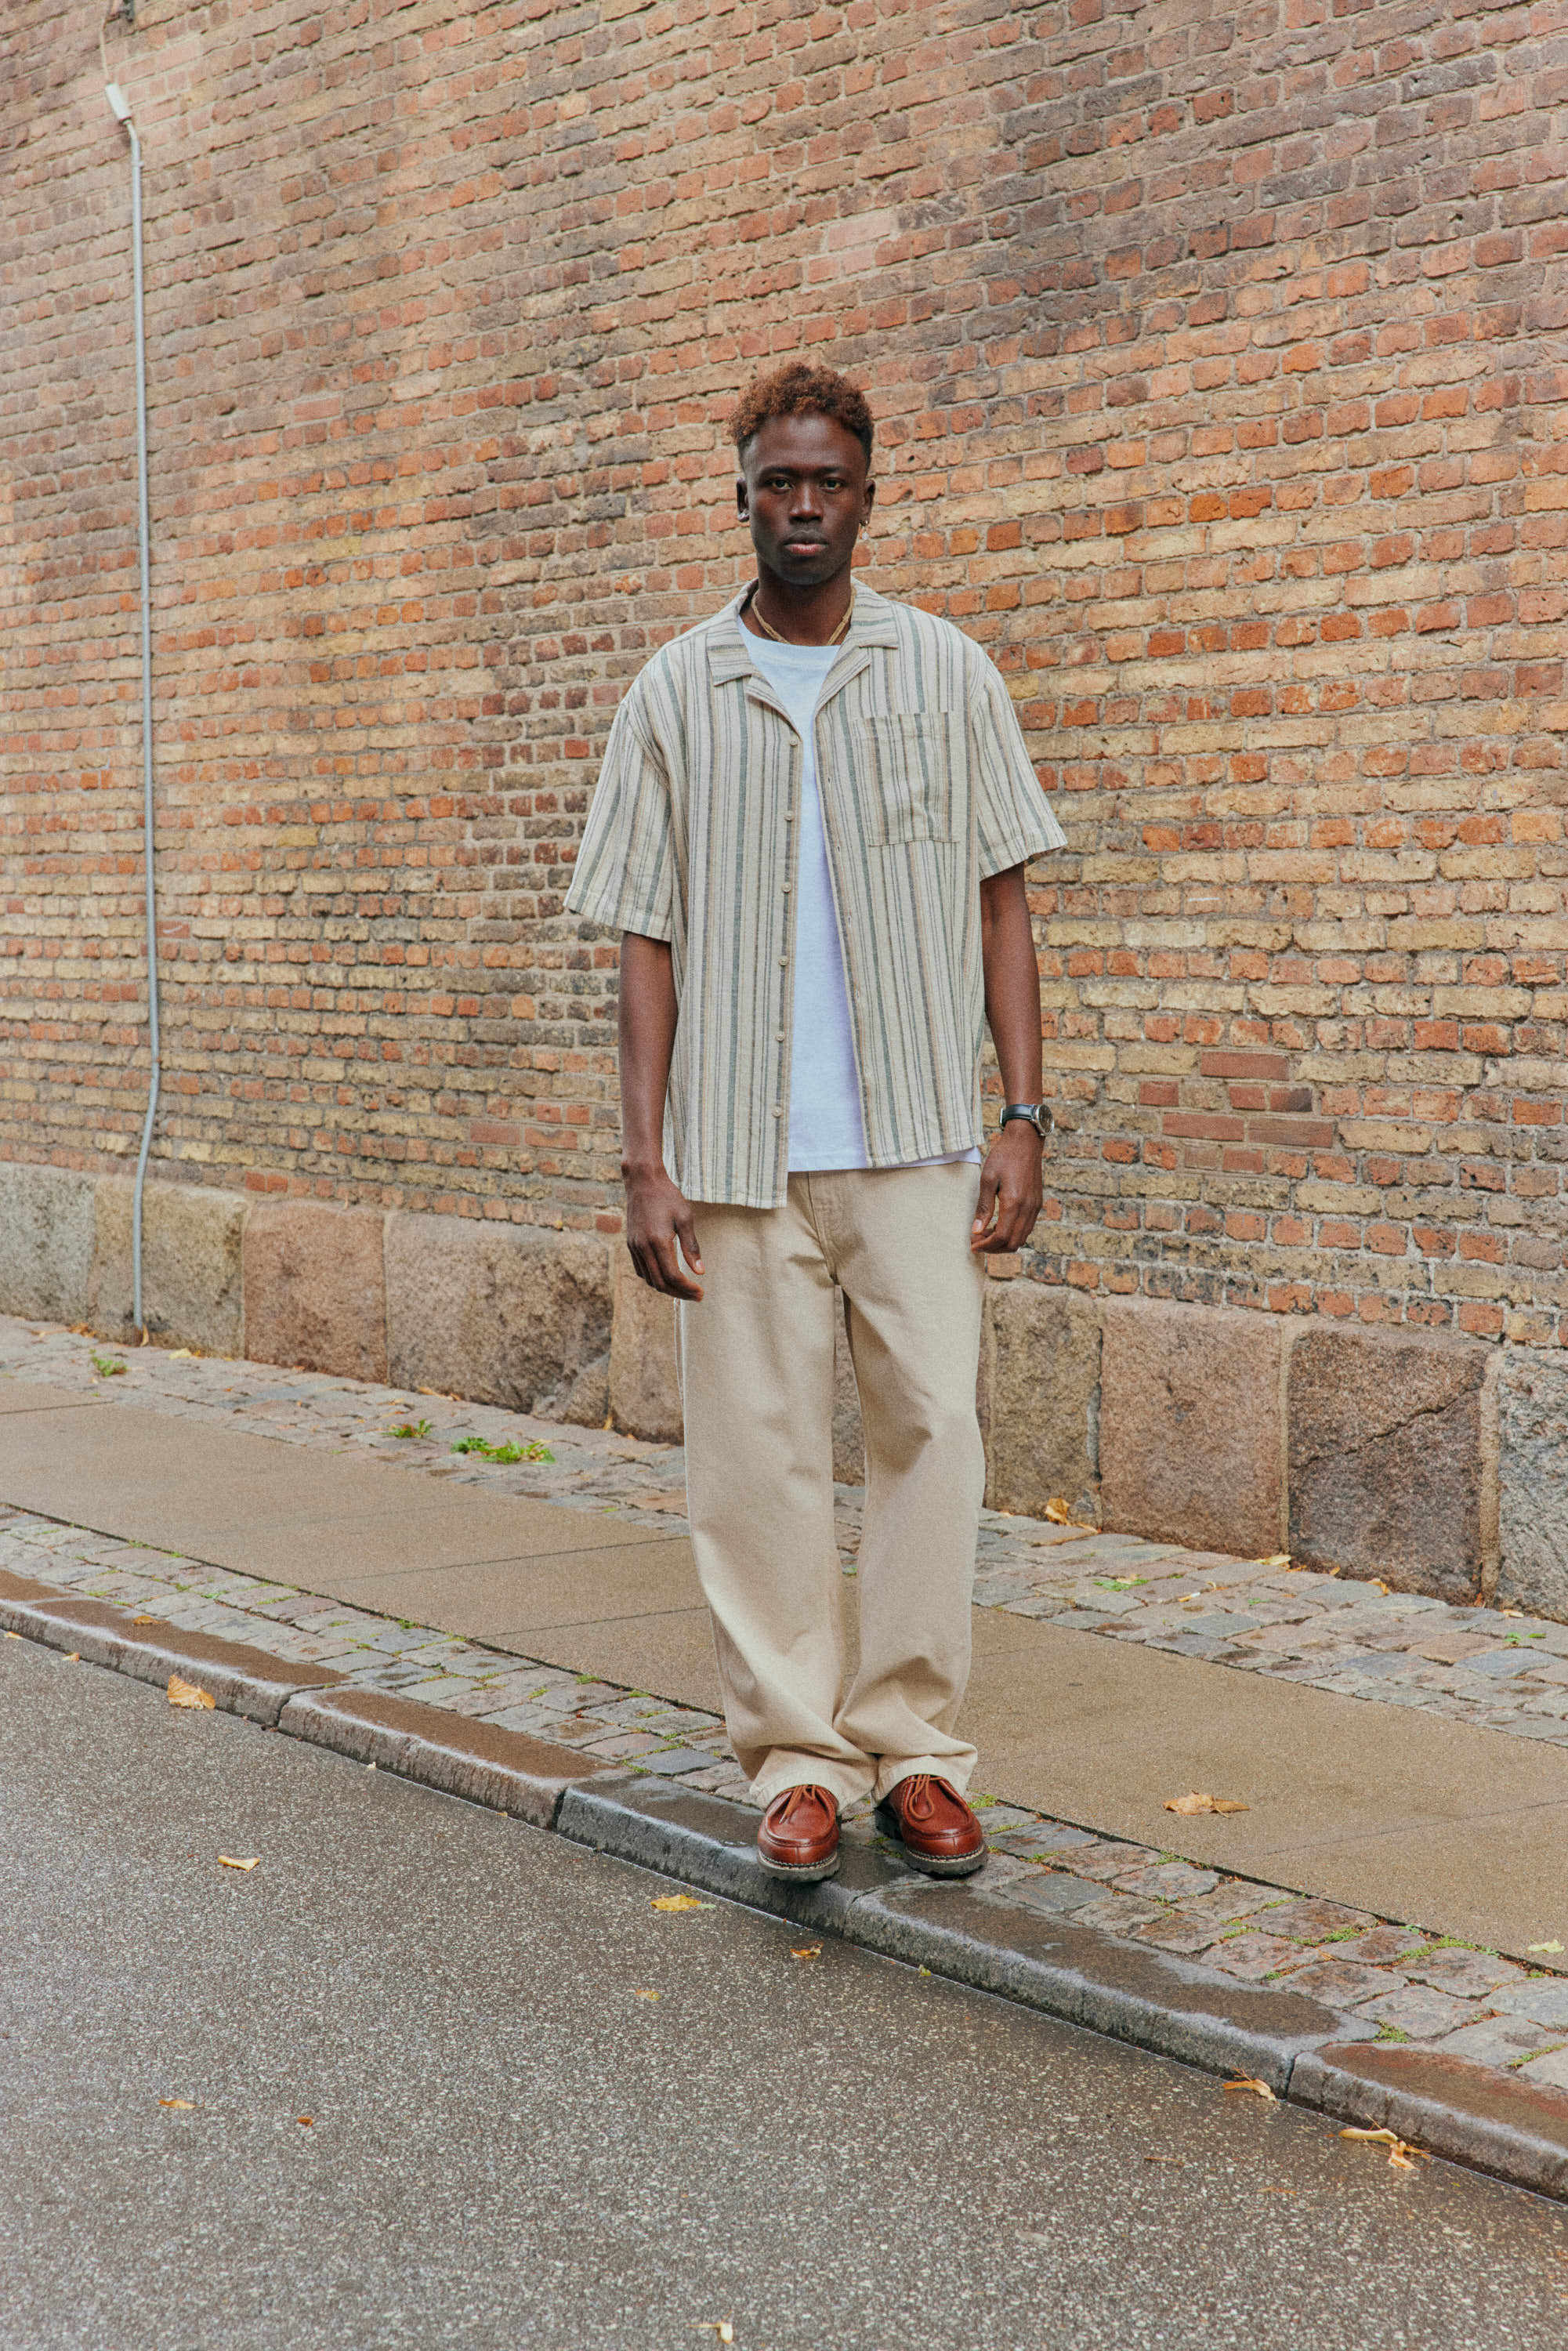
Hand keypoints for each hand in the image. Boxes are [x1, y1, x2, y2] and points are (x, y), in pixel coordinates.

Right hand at [624, 1163, 704, 1299]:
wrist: (643, 1182)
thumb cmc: (668, 1197)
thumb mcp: (685, 1219)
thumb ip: (691, 1247)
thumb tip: (700, 1272)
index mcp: (658, 1241)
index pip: (673, 1276)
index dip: (688, 1288)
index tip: (701, 1291)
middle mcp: (643, 1247)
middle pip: (660, 1283)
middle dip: (679, 1293)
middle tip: (696, 1296)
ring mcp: (634, 1247)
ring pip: (649, 1280)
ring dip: (667, 1288)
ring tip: (684, 1289)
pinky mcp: (631, 1244)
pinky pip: (641, 1270)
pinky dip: (654, 1279)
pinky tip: (667, 1277)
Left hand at [971, 1121, 1042, 1253]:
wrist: (1025, 1142)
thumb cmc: (1004, 1157)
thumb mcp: (987, 1179)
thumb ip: (983, 1207)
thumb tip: (976, 1230)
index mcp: (1014, 1203)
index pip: (1001, 1237)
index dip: (986, 1245)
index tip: (972, 1244)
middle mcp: (1028, 1209)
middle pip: (1013, 1243)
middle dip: (993, 1247)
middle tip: (977, 1241)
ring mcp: (1035, 1207)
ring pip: (1021, 1238)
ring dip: (1003, 1242)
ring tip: (986, 1234)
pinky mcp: (1037, 1204)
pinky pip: (1026, 1228)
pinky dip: (1012, 1233)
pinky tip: (998, 1225)